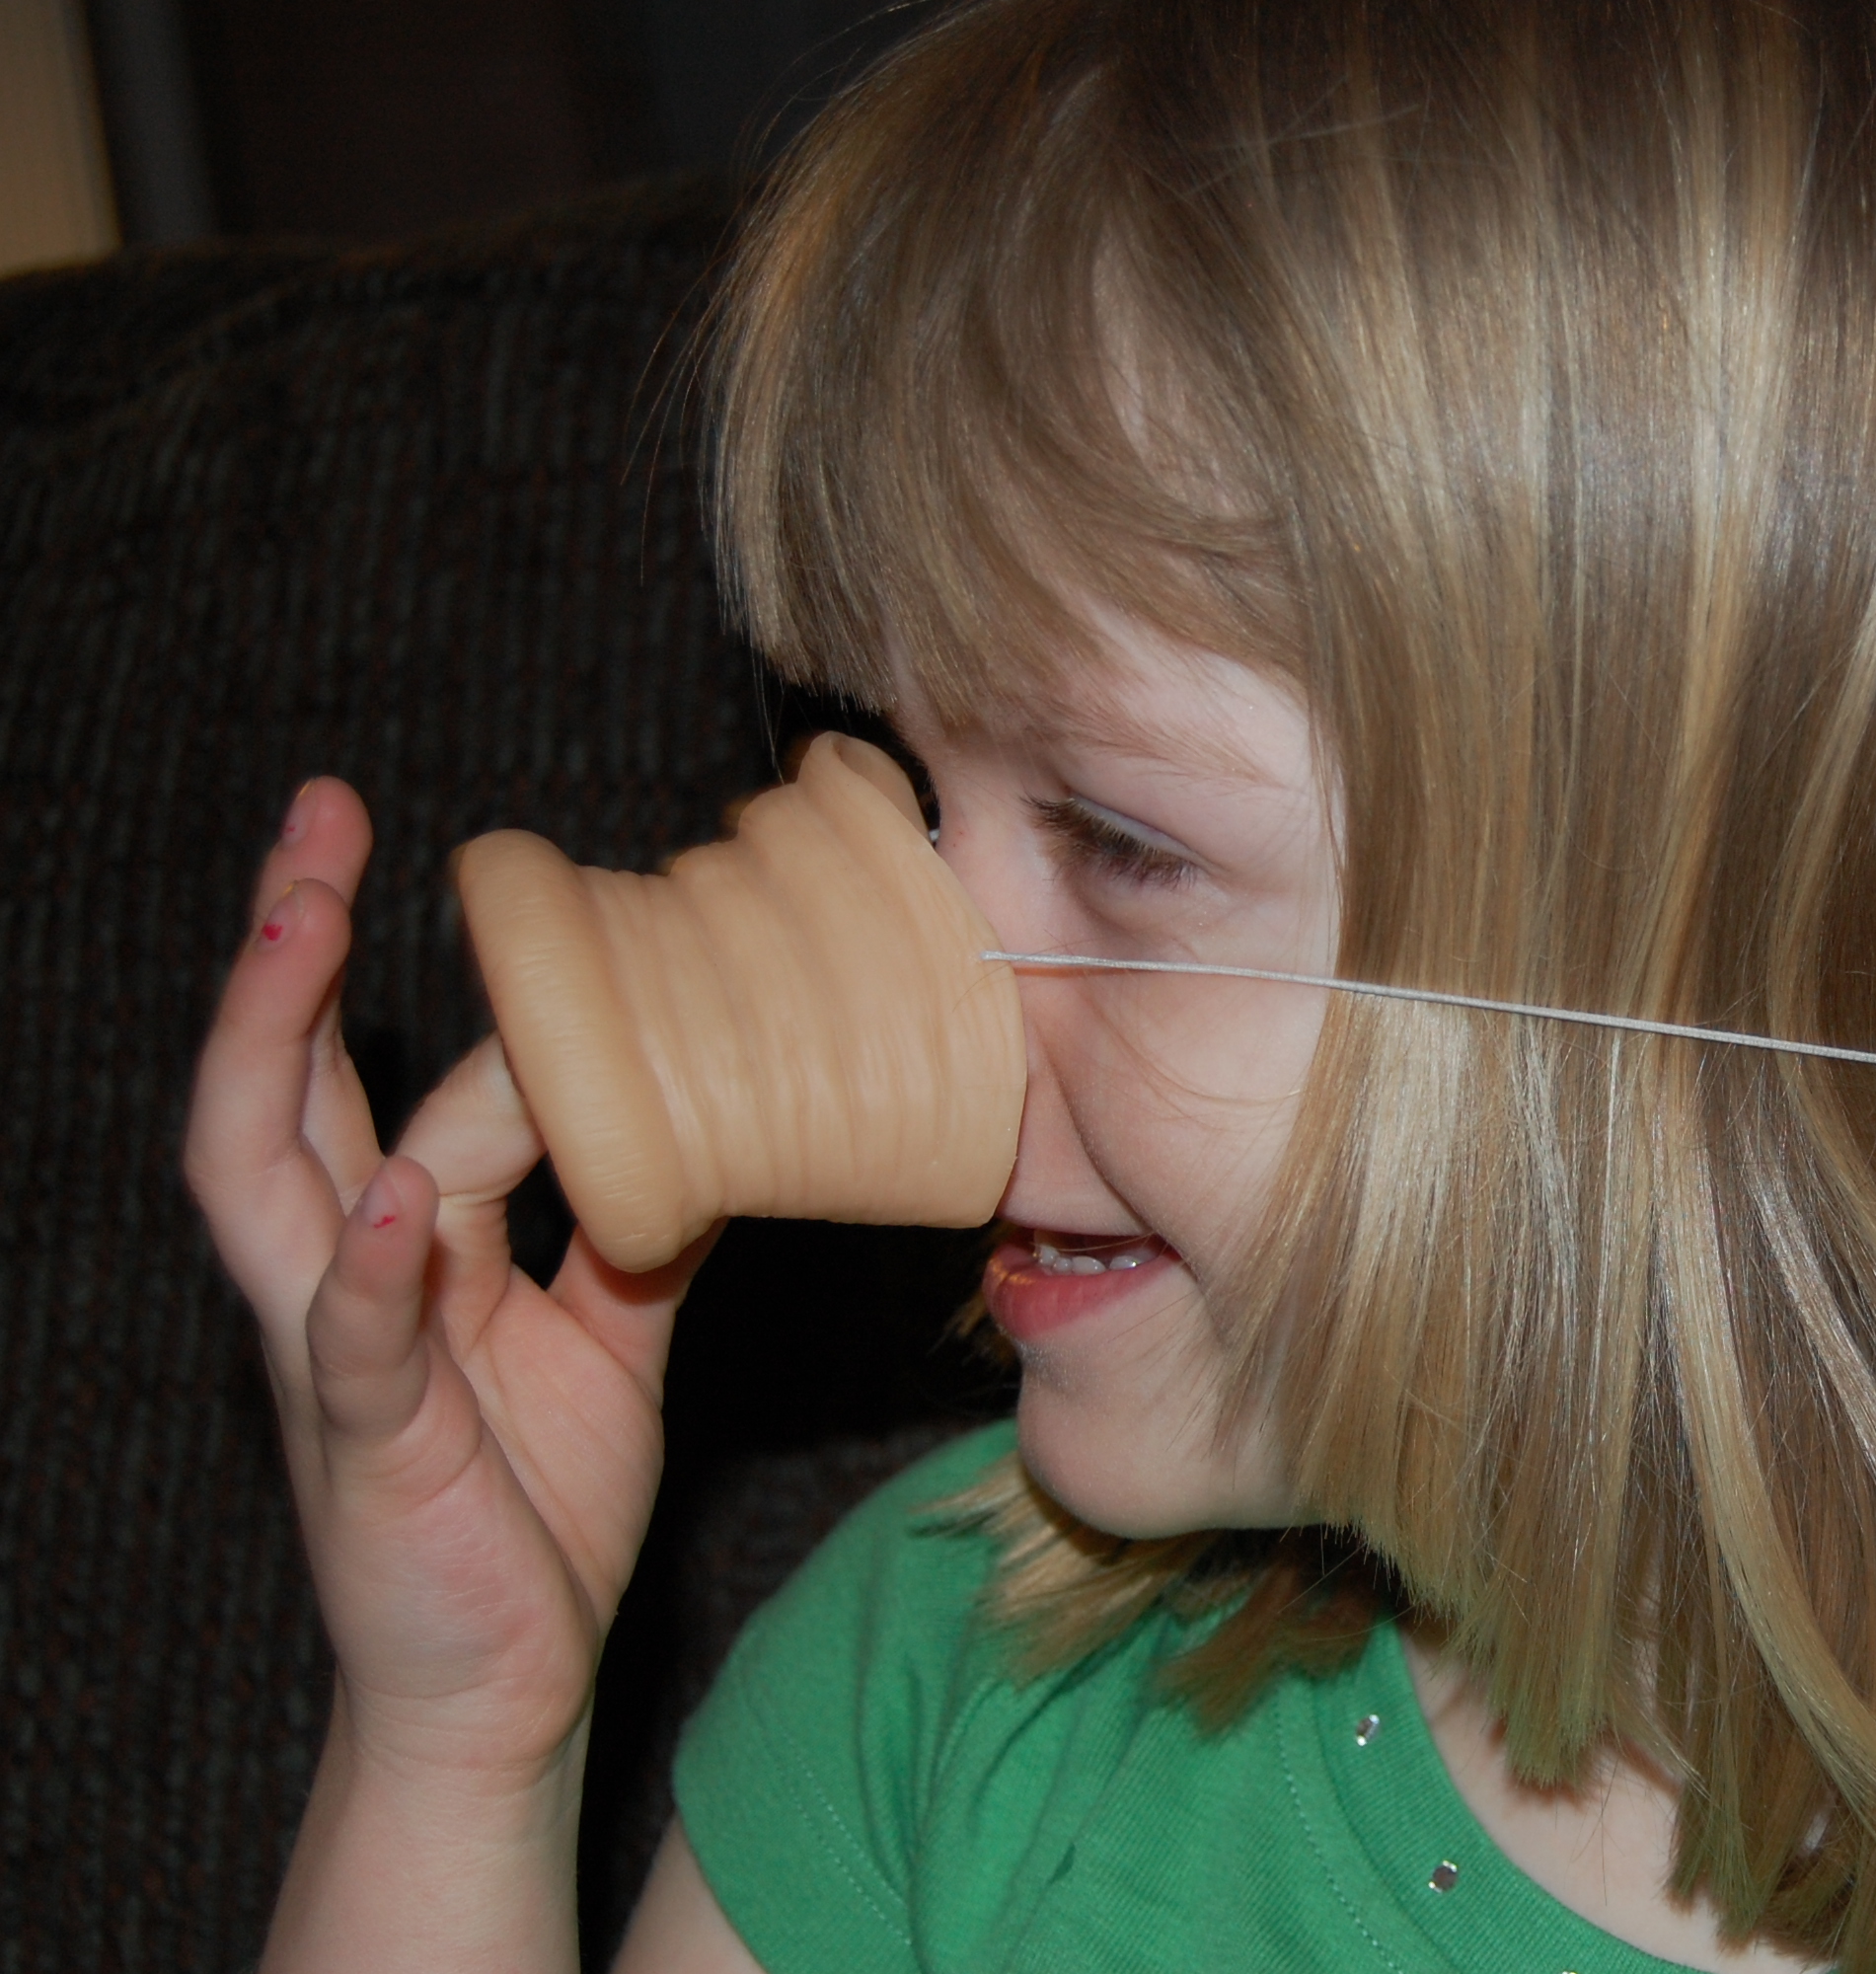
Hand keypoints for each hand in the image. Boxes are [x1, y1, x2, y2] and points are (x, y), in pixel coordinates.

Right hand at [184, 778, 718, 1786]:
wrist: (503, 1681)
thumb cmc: (532, 1509)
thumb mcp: (603, 1340)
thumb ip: (629, 1232)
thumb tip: (705, 1123)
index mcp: (391, 1251)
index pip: (394, 1092)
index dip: (437, 997)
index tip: (488, 884)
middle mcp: (337, 1283)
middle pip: (270, 1091)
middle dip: (284, 954)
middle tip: (315, 823)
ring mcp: (336, 1362)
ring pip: (264, 1184)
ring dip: (274, 1050)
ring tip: (302, 927)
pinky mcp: (371, 1450)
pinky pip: (351, 1344)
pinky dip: (368, 1267)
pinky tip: (392, 1198)